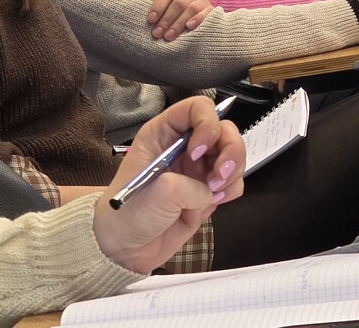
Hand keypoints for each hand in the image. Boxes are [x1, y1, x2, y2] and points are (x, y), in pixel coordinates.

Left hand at [93, 96, 244, 272]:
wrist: (124, 250)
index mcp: (164, 132)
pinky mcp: (209, 190)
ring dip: (232, 171)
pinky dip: (232, 189)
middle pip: (224, 129)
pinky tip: (214, 202)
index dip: (206, 124)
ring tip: (214, 192)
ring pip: (233, 154)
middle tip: (219, 176)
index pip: (197, 108)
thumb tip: (211, 191)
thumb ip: (190, 185)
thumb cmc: (128, 212)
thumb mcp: (156, 191)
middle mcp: (185, 144)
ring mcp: (199, 167)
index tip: (198, 152)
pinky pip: (234, 181)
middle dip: (230, 150)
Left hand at [142, 0, 212, 39]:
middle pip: (178, 3)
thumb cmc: (174, 16)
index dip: (158, 6)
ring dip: (178, 23)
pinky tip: (189, 27)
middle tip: (157, 33)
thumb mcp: (162, 6)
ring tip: (169, 36)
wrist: (194, 28)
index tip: (150, 20)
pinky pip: (205, 13)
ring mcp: (202, 2)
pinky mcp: (211, 12)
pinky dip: (197, 19)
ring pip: (190, 9)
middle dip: (166, 19)